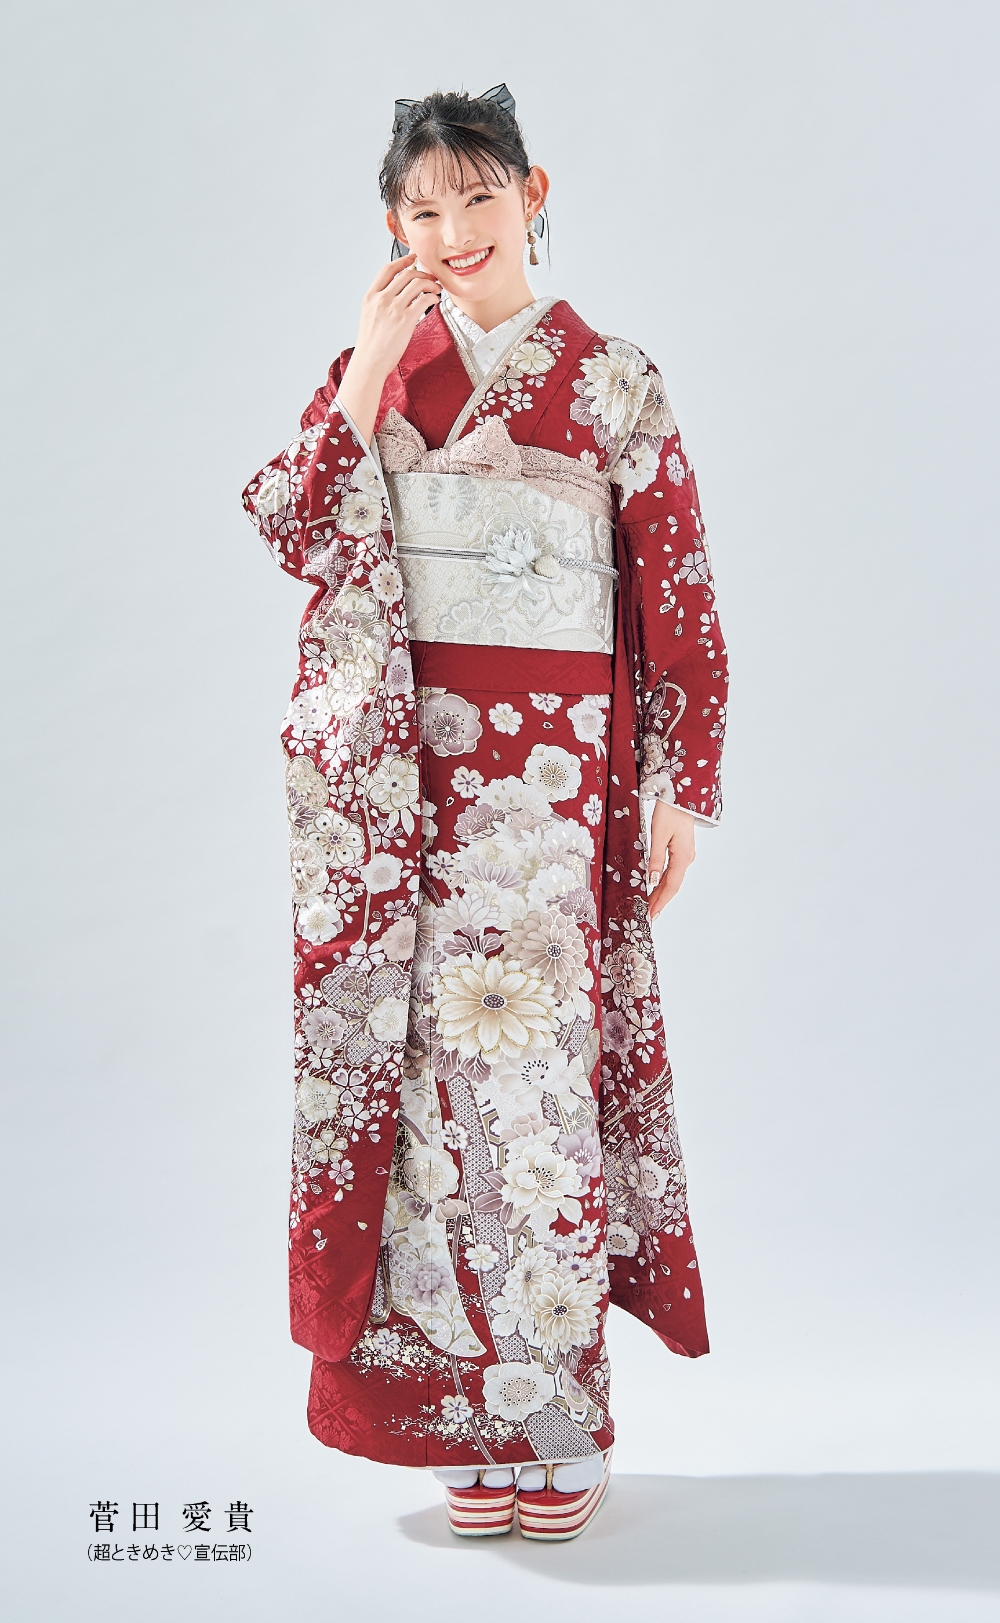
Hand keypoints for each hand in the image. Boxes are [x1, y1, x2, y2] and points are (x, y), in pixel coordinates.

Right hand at [337, 254, 441, 443]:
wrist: (369, 363)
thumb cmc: (371, 345)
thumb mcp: (370, 316)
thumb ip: (381, 302)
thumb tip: (398, 293)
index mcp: (371, 296)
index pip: (388, 269)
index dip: (403, 260)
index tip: (414, 258)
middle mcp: (381, 299)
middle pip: (406, 274)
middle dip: (423, 273)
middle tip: (432, 279)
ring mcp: (393, 308)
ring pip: (417, 284)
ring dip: (431, 284)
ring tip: (436, 290)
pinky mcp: (405, 320)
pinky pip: (424, 300)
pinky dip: (433, 298)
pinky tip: (435, 301)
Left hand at [646, 801, 695, 919]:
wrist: (681, 795)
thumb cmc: (670, 811)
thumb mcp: (659, 835)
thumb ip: (655, 858)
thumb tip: (651, 881)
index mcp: (682, 857)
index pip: (671, 886)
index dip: (661, 902)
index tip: (651, 915)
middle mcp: (686, 858)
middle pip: (672, 885)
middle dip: (660, 900)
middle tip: (648, 915)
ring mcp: (685, 854)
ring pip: (672, 879)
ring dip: (661, 892)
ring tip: (650, 904)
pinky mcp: (681, 849)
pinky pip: (672, 870)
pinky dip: (663, 881)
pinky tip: (656, 886)